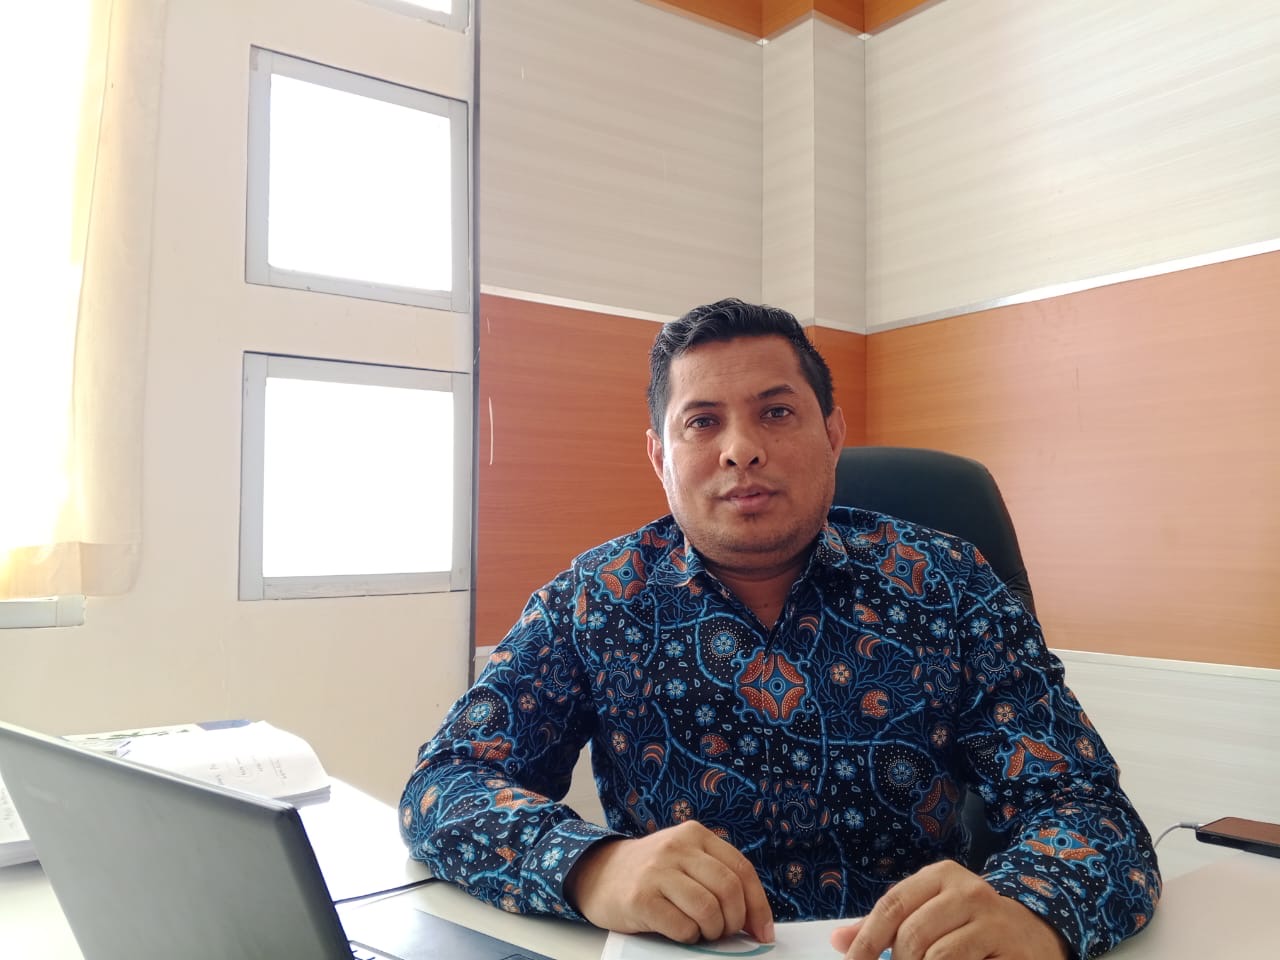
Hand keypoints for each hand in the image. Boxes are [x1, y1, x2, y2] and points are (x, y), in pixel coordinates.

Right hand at [564, 820, 773, 944]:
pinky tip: (679, 931)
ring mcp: (657, 871)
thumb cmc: (652, 874)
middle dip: (735, 921)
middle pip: (729, 889)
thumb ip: (716, 877)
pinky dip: (689, 937)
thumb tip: (755, 920)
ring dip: (712, 931)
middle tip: (725, 932)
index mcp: (695, 835)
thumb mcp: (685, 860)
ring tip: (701, 932)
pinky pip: (682, 927)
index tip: (763, 932)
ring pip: (708, 910)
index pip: (741, 869)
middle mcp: (677, 847)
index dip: (758, 905)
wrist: (599, 874)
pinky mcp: (640, 898)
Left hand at [829, 860, 1068, 959]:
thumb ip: (885, 926)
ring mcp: (993, 921)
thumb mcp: (929, 913)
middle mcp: (968, 891)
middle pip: (913, 935)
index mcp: (941, 875)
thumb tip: (838, 940)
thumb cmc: (969, 924)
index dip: (866, 940)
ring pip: (938, 957)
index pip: (892, 905)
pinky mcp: (1012, 950)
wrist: (1036, 932)